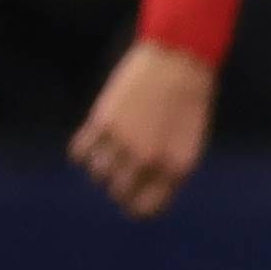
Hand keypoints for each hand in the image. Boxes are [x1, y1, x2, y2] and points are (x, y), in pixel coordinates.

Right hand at [71, 40, 216, 216]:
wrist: (179, 59)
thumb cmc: (189, 101)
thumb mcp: (190, 143)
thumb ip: (169, 172)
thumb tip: (143, 196)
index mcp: (175, 169)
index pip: (145, 209)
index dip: (135, 207)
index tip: (131, 198)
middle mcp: (147, 160)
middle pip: (118, 192)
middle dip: (118, 185)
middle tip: (121, 169)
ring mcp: (123, 142)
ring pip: (98, 173)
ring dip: (102, 165)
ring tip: (111, 147)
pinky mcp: (102, 121)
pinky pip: (80, 152)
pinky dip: (83, 151)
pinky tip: (94, 140)